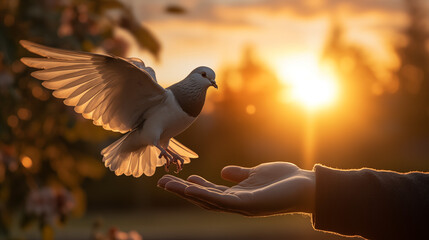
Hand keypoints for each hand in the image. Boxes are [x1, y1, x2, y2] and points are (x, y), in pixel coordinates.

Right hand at [157, 162, 314, 215]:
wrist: (308, 187)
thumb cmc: (285, 181)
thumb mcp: (257, 173)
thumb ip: (240, 175)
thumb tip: (223, 172)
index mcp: (237, 194)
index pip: (209, 192)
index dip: (191, 186)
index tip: (176, 177)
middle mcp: (236, 203)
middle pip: (203, 198)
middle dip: (181, 190)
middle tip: (161, 182)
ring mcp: (241, 205)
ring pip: (207, 201)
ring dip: (186, 193)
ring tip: (167, 184)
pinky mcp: (248, 204)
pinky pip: (221, 200)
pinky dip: (203, 194)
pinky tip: (189, 188)